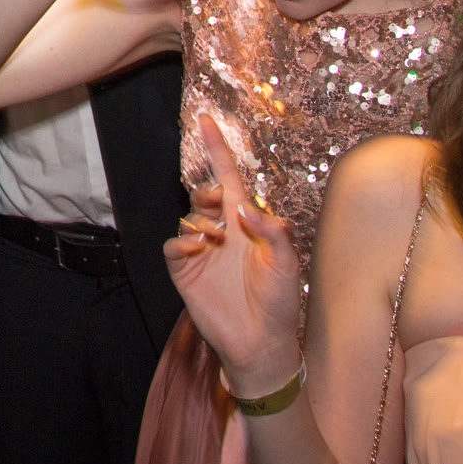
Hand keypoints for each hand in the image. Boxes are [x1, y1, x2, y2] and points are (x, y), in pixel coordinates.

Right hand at [164, 114, 302, 396]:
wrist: (261, 341)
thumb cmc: (280, 302)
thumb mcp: (287, 265)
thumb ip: (273, 233)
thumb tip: (246, 208)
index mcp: (248, 224)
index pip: (230, 179)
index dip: (218, 150)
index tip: (206, 121)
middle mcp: (222, 231)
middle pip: (205, 194)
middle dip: (208, 190)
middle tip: (219, 201)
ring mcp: (201, 250)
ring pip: (189, 217)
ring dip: (201, 220)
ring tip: (215, 239)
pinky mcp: (185, 269)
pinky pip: (175, 244)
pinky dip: (185, 240)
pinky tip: (201, 248)